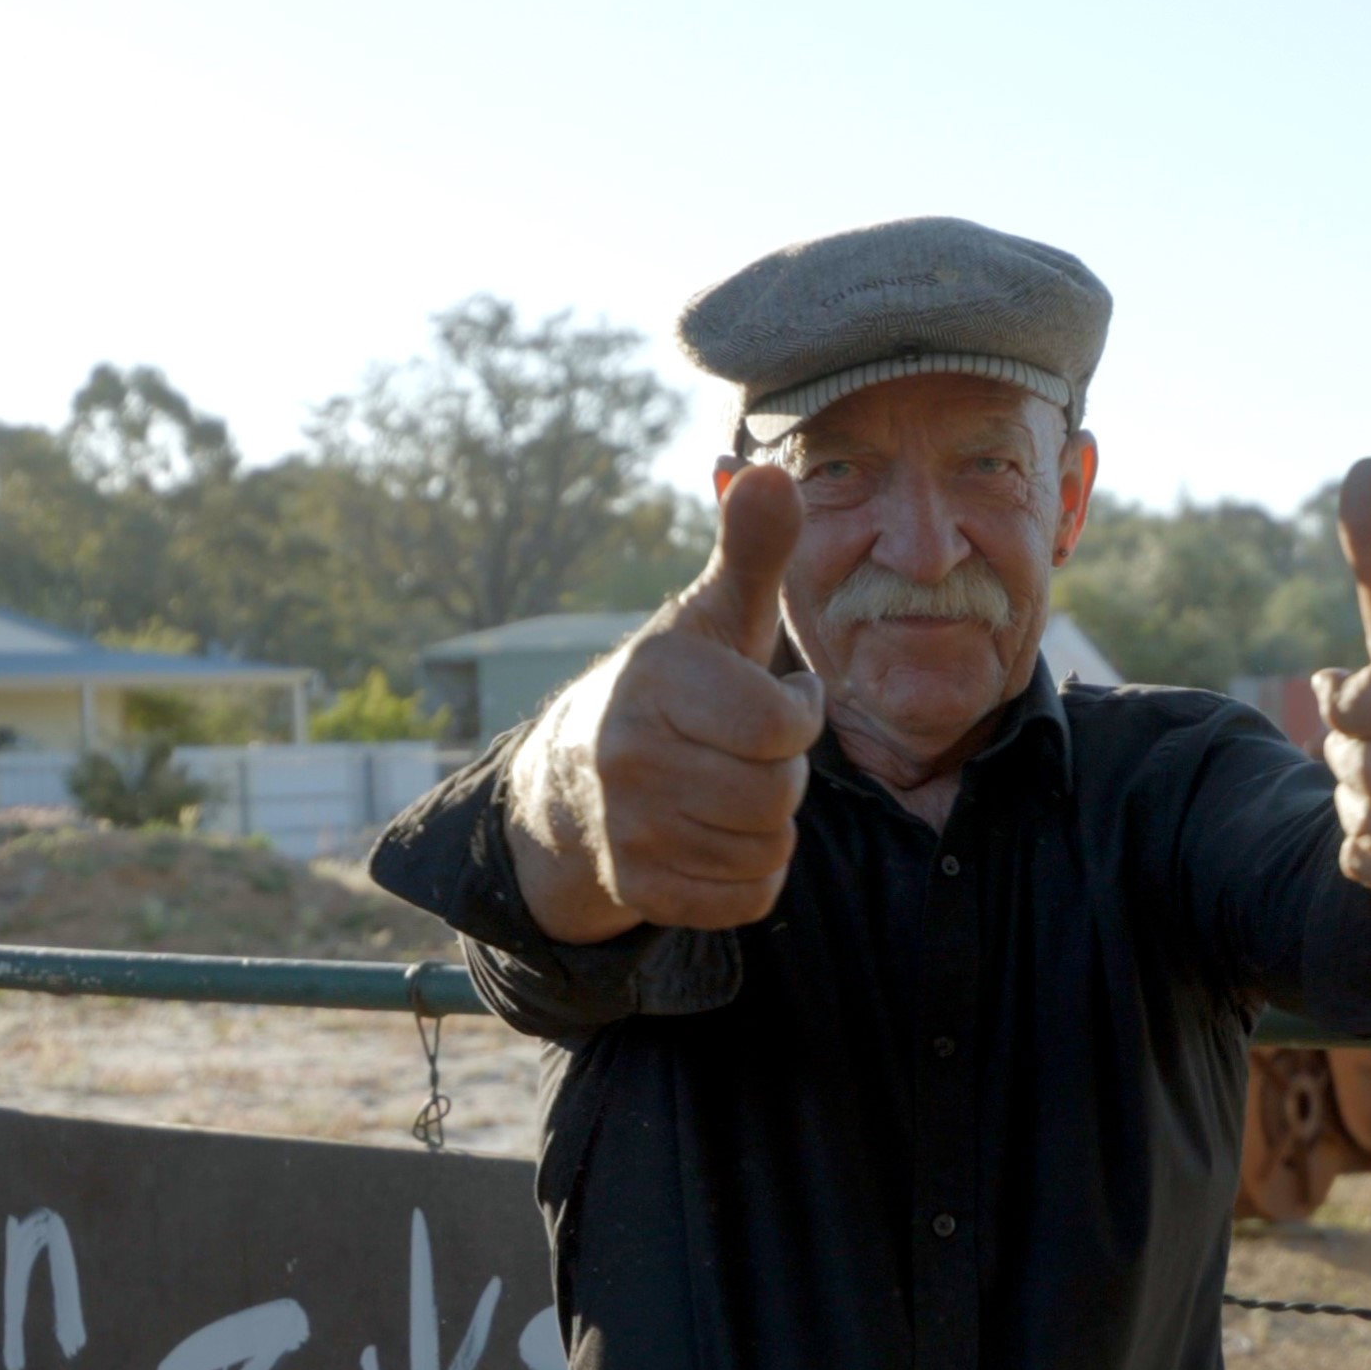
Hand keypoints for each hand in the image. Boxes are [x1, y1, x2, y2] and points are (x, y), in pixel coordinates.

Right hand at [506, 466, 828, 939]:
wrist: (572, 781)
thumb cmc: (675, 687)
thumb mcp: (713, 614)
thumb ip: (752, 548)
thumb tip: (769, 470)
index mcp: (657, 679)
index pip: (781, 727)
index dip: (798, 717)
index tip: (776, 701)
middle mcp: (627, 755)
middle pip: (777, 795)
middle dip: (784, 775)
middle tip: (750, 752)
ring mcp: (626, 827)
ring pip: (766, 849)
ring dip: (769, 825)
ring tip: (729, 787)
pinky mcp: (636, 887)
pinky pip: (746, 898)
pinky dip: (748, 875)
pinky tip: (715, 835)